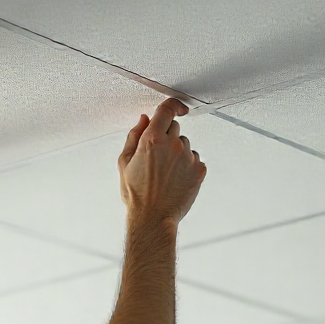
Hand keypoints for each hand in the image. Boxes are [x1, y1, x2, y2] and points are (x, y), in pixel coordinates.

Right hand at [118, 98, 205, 224]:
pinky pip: (195, 159)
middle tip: (157, 158)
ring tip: (165, 174)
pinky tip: (175, 180)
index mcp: (152, 140)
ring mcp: (188, 157)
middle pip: (175, 128)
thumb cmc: (136, 195)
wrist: (152, 218)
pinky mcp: (199, 170)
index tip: (178, 108)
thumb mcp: (125, 163)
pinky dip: (187, 166)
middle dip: (167, 137)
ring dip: (178, 153)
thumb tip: (143, 120)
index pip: (167, 109)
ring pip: (186, 145)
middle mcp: (173, 145)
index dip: (173, 105)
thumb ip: (134, 136)